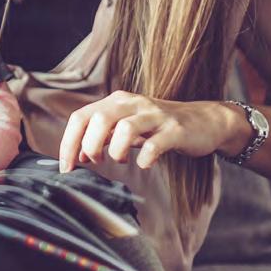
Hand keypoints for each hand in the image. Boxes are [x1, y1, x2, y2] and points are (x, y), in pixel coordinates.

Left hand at [58, 91, 237, 172]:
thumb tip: (78, 155)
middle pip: (99, 119)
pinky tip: (144, 164)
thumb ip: (102, 137)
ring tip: (121, 161)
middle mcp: (133, 103)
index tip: (65, 168)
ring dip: (116, 150)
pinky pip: (155, 144)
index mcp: (116, 102)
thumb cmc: (159, 127)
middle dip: (89, 145)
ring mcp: (155, 115)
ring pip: (125, 127)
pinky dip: (145, 157)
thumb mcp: (126, 127)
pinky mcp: (175, 130)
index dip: (68, 143)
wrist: (204, 120)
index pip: (80, 117)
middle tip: (96, 162)